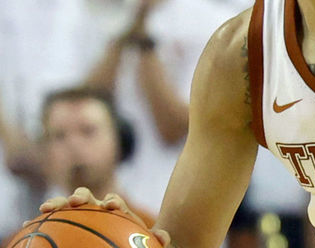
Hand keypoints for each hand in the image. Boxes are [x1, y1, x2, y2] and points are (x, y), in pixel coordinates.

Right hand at [39, 187, 171, 246]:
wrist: (128, 239)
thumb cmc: (136, 241)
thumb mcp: (150, 242)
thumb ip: (158, 239)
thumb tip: (164, 237)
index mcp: (117, 210)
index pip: (114, 202)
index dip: (112, 202)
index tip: (109, 206)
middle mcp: (97, 207)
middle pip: (88, 197)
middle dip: (81, 195)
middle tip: (75, 201)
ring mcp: (82, 213)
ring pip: (68, 205)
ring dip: (58, 203)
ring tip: (44, 208)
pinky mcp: (69, 220)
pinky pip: (54, 219)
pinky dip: (41, 220)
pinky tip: (26, 225)